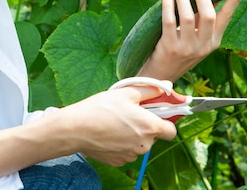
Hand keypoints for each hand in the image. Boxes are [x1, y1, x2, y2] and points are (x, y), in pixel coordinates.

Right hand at [55, 86, 175, 165]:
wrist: (75, 129)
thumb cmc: (101, 108)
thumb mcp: (126, 92)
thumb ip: (151, 89)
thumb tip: (167, 85)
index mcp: (150, 127)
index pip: (171, 130)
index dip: (166, 120)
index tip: (156, 113)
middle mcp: (144, 145)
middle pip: (153, 136)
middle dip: (145, 125)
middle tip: (129, 113)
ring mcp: (131, 155)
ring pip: (139, 144)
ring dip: (133, 134)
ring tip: (116, 122)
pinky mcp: (118, 161)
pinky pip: (126, 151)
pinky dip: (121, 143)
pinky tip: (109, 132)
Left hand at [136, 0, 246, 80]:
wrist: (160, 75)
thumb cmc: (178, 51)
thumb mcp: (195, 37)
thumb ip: (201, 18)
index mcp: (214, 41)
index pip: (227, 18)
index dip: (234, 1)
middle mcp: (204, 46)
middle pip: (208, 15)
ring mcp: (187, 48)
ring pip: (188, 16)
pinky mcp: (170, 48)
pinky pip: (170, 22)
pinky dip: (168, 5)